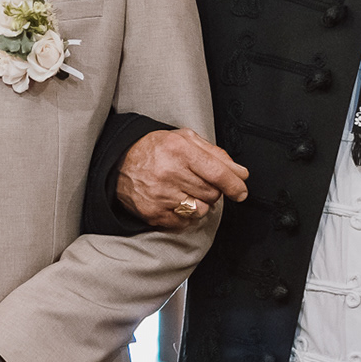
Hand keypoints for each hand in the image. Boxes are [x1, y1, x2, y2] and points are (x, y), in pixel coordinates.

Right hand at [115, 128, 248, 228]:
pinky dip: (186, 214)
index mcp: (179, 150)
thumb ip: (216, 154)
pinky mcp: (153, 212)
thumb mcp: (185, 140)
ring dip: (200, 203)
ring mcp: (160, 195)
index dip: (235, 185)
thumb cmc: (154, 149)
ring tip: (187, 191)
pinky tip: (177, 201)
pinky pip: (185, 221)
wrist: (119, 163)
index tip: (241, 191)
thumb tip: (240, 173)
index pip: (217, 173)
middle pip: (212, 193)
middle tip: (201, 182)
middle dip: (213, 190)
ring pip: (201, 209)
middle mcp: (169, 172)